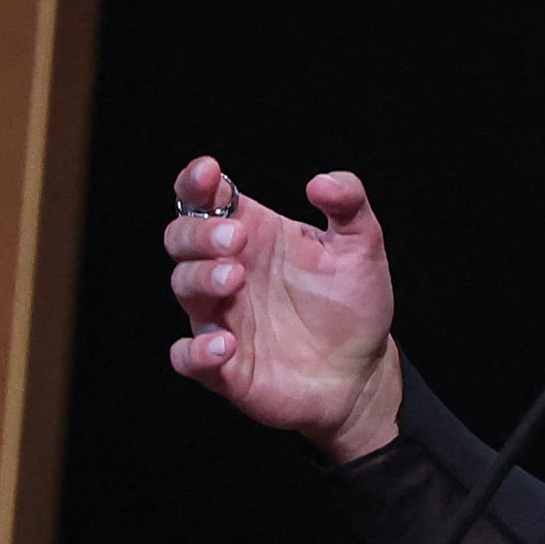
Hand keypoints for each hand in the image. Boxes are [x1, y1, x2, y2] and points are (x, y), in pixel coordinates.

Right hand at [164, 155, 401, 461]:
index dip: (197, 182)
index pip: (207, 200)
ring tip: (234, 278)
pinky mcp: (223, 366)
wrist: (361, 372)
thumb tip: (321, 182)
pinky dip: (196, 351)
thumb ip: (349, 205)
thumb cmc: (352, 304)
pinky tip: (224, 344)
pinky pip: (188, 358)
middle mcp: (228, 271)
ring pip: (184, 288)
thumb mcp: (362, 247)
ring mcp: (220, 318)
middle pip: (182, 238)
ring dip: (201, 279)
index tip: (209, 171)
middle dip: (199, 233)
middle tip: (235, 238)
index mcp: (254, 235)